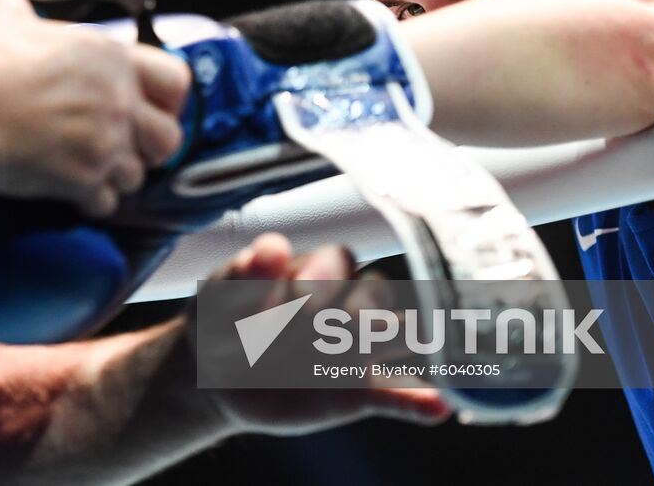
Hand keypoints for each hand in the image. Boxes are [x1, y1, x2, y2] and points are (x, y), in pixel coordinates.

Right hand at [0, 0, 191, 215]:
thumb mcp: (4, 12)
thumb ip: (30, 14)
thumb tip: (23, 19)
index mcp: (109, 57)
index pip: (176, 79)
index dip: (167, 97)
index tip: (152, 105)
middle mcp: (117, 101)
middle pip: (169, 138)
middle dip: (151, 145)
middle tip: (126, 144)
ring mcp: (103, 144)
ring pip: (138, 175)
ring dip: (117, 174)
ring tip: (92, 167)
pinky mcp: (81, 181)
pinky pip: (105, 203)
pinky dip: (91, 201)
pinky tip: (71, 189)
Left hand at [197, 233, 450, 433]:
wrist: (216, 379)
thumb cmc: (222, 322)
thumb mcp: (221, 296)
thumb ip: (247, 274)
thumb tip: (274, 247)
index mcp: (315, 269)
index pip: (338, 261)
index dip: (322, 276)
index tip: (297, 295)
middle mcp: (346, 302)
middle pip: (375, 293)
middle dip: (359, 308)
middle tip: (333, 327)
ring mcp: (356, 347)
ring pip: (395, 335)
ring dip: (403, 339)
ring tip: (410, 342)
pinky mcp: (358, 391)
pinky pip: (395, 395)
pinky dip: (416, 401)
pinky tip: (437, 406)